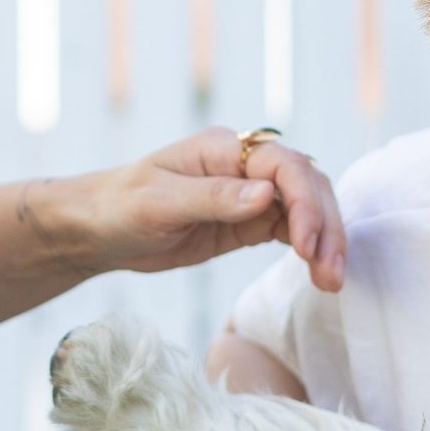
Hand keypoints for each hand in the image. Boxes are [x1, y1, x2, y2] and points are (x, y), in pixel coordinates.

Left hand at [47, 127, 345, 292]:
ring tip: (331, 281)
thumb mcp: (159, 203)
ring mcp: (248, 194)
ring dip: (324, 241)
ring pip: (305, 209)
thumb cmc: (120, 206)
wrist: (98, 228)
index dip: (304, 201)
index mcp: (224, 149)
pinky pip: (289, 229)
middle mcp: (244, 166)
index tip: (307, 243)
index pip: (283, 166)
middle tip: (330, 271)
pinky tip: (318, 273)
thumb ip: (213, 198)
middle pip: (306, 184)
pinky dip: (308, 249)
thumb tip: (265, 193)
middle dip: (325, 225)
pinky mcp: (246, 222)